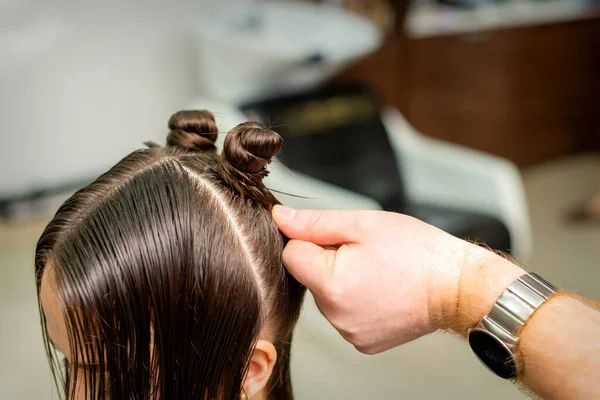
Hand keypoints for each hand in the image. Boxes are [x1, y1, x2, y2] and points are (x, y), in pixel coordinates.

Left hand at [273, 206, 523, 353]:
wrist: (458, 286)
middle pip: (309, 277)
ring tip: (378, 272)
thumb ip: (314, 223)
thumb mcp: (363, 224)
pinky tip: (381, 291)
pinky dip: (356, 302)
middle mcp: (335, 316)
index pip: (291, 255)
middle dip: (329, 261)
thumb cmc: (418, 252)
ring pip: (326, 296)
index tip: (340, 239)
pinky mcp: (364, 343)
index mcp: (331, 283)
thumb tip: (279, 219)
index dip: (312, 240)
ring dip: (342, 281)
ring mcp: (350, 333)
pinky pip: (344, 315)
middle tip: (367, 255)